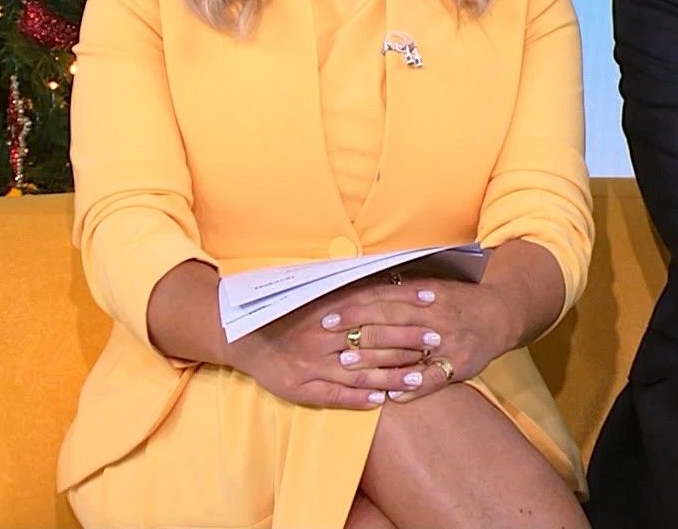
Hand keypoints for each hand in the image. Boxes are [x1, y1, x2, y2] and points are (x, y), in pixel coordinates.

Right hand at [225, 280, 436, 409]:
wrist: (240, 335)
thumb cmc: (284, 313)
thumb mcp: (313, 293)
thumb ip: (346, 288)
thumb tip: (385, 275)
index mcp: (327, 308)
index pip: (374, 305)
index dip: (405, 304)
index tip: (433, 302)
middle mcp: (322, 336)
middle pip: (373, 338)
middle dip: (408, 340)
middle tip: (437, 340)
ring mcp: (312, 364)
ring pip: (359, 371)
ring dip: (391, 375)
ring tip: (419, 377)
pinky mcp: (301, 387)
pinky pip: (334, 395)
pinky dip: (359, 399)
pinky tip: (382, 401)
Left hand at [331, 275, 517, 404]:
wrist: (502, 314)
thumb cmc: (459, 300)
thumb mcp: (432, 286)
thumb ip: (400, 290)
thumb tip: (360, 288)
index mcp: (425, 294)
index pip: (384, 298)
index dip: (355, 307)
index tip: (328, 315)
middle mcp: (434, 316)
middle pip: (391, 321)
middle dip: (358, 330)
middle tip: (329, 339)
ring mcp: (447, 341)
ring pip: (407, 351)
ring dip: (376, 360)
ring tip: (348, 369)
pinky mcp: (458, 364)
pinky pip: (434, 379)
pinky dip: (413, 387)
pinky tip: (392, 396)